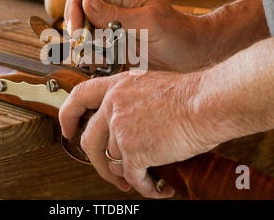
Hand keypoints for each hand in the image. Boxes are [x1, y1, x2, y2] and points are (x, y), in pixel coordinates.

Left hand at [59, 70, 220, 197]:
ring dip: (127, 174)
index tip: (67, 129)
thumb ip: (131, 101)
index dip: (68, 115)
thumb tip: (124, 126)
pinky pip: (133, 176)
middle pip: (89, 140)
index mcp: (117, 86)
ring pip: (113, 161)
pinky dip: (144, 186)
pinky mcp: (133, 150)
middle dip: (97, 162)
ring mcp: (121, 128)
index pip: (80, 96)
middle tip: (109, 173)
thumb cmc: (189, 95)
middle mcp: (114, 105)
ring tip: (141, 179)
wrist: (206, 103)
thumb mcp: (150, 86)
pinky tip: (156, 187)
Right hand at [64, 0, 207, 71]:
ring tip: (96, 59)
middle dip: (77, 30)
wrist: (195, 54)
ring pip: (85, 33)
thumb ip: (115, 14)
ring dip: (85, 47)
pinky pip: (96, 50)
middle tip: (82, 48)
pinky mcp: (116, 46)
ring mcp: (114, 28)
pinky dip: (94, 58)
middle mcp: (114, 9)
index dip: (74, 6)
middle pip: (79, 12)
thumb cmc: (179, 34)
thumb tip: (85, 0)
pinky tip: (103, 64)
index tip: (76, 30)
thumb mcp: (148, 23)